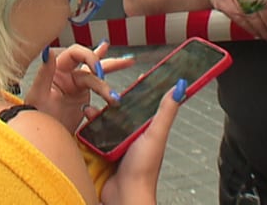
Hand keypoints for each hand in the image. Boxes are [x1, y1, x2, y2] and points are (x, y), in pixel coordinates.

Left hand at [26, 41, 132, 133]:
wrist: (36, 138)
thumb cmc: (32, 114)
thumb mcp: (37, 94)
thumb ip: (44, 73)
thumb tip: (47, 51)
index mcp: (58, 67)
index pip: (77, 54)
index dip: (90, 57)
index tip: (98, 71)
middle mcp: (68, 75)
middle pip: (92, 63)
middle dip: (110, 62)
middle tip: (128, 62)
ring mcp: (76, 87)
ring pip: (97, 80)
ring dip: (108, 85)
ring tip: (123, 87)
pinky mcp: (81, 100)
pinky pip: (96, 97)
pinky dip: (103, 98)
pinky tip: (111, 100)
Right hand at [100, 82, 183, 204]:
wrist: (124, 197)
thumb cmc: (144, 169)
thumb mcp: (156, 134)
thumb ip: (166, 111)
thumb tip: (182, 85)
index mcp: (147, 128)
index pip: (146, 103)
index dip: (143, 88)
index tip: (140, 73)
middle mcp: (133, 134)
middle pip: (123, 110)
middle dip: (114, 100)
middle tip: (105, 89)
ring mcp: (118, 142)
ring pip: (107, 120)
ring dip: (99, 113)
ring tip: (91, 107)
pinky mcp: (103, 151)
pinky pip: (95, 134)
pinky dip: (89, 126)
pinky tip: (84, 120)